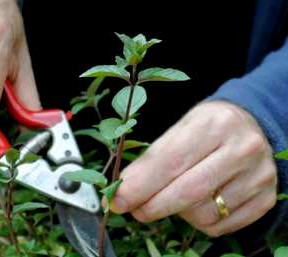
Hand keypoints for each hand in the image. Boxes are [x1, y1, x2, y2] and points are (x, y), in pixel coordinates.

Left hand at [111, 101, 277, 236]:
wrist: (250, 129)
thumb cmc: (207, 129)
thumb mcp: (179, 130)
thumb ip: (152, 159)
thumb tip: (123, 189)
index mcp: (214, 124)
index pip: (170, 161)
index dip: (140, 185)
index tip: (116, 200)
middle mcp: (242, 149)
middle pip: (187, 192)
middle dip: (153, 205)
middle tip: (135, 209)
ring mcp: (258, 176)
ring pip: (203, 214)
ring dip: (178, 213)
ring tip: (174, 197)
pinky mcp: (265, 199)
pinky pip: (221, 226)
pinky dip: (200, 222)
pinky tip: (197, 204)